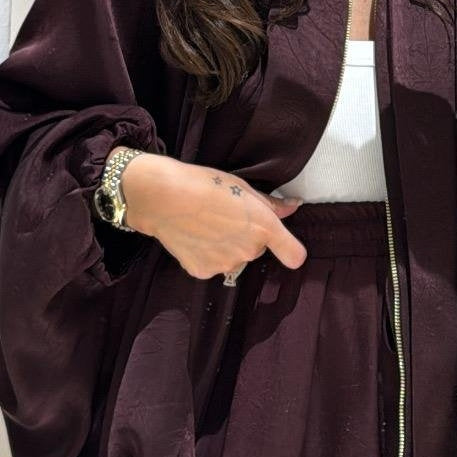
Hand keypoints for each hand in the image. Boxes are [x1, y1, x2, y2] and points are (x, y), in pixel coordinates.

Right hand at [120, 153, 307, 277]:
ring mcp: (226, 264)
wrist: (162, 197)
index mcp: (263, 227)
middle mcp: (249, 250)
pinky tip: (194, 237)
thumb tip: (293, 207)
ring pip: (234, 258)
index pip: (294, 255)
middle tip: (225, 217)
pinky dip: (206, 255)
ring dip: (226, 247)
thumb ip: (271, 204)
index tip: (284, 246)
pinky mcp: (204, 272)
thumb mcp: (242, 187)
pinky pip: (213, 265)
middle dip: (246, 237)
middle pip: (256, 250)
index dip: (290, 250)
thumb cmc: (202, 184)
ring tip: (206, 225)